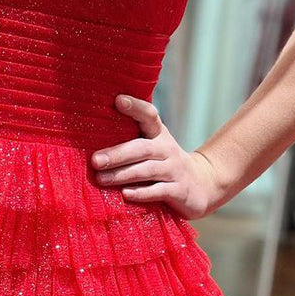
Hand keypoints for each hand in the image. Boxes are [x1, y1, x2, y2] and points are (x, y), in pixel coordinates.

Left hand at [90, 95, 222, 218]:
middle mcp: (167, 149)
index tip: (118, 100)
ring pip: (147, 170)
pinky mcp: (179, 190)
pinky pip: (159, 191)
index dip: (135, 107)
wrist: (202, 184)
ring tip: (101, 179)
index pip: (149, 115)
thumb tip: (92, 132)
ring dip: (122, 175)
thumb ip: (132, 139)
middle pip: (142, 148)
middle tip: (95, 160)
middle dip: (117, 154)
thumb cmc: (165, 164)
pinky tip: (125, 194)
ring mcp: (175, 170)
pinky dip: (141, 193)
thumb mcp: (154, 147)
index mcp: (159, 134)